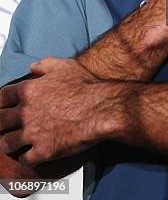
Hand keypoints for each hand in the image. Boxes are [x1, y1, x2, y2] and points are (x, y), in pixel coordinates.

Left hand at [0, 57, 115, 166]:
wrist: (101, 108)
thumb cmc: (85, 86)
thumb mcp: (64, 65)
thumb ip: (44, 64)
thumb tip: (33, 67)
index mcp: (28, 91)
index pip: (2, 97)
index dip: (0, 103)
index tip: (2, 106)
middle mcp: (26, 113)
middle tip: (1, 125)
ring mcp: (33, 133)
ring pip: (7, 143)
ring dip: (6, 143)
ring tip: (8, 143)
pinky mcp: (43, 151)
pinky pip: (25, 159)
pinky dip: (25, 157)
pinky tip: (28, 155)